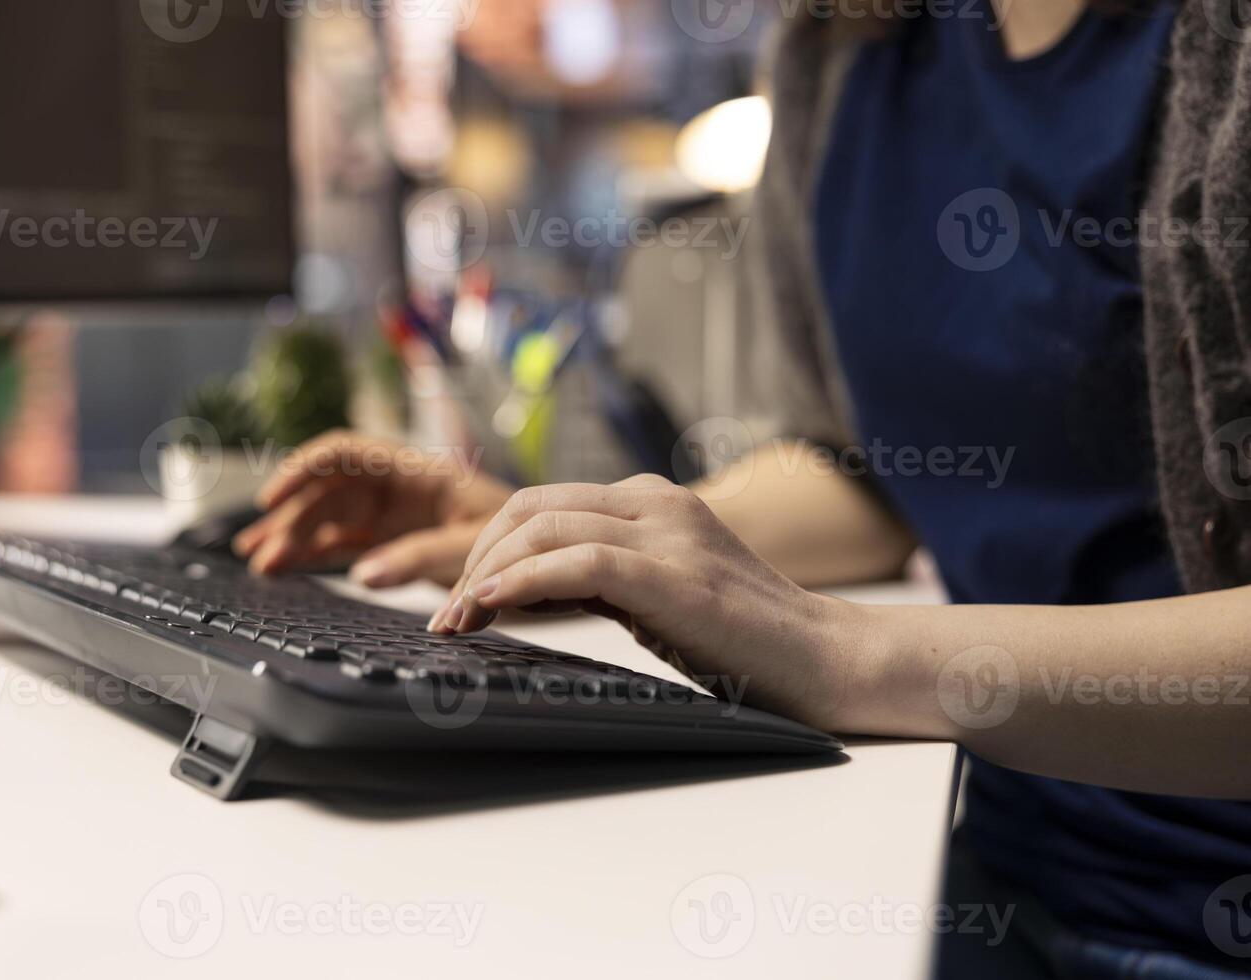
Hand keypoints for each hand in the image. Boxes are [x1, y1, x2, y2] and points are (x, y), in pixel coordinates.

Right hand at [232, 430, 513, 586]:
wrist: (551, 557)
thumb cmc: (523, 542)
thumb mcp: (476, 548)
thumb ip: (421, 557)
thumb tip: (364, 576)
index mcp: (417, 472)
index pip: (347, 454)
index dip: (303, 469)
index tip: (271, 498)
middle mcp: (398, 488)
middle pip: (329, 490)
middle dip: (291, 517)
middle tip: (261, 555)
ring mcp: (394, 516)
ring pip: (329, 518)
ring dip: (293, 536)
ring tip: (259, 563)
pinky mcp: (395, 544)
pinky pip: (344, 543)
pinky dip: (313, 554)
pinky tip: (284, 567)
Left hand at [428, 474, 871, 729]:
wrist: (825, 659)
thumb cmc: (743, 638)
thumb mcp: (657, 592)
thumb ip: (597, 577)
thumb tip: (517, 588)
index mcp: (651, 501)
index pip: (542, 504)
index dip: (486, 548)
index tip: (455, 600)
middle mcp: (655, 503)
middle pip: (530, 507)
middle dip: (471, 558)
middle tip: (445, 616)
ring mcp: (667, 533)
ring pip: (543, 527)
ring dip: (484, 575)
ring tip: (457, 622)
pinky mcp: (674, 574)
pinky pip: (576, 561)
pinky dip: (521, 582)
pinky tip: (490, 606)